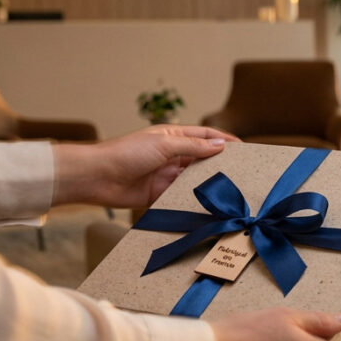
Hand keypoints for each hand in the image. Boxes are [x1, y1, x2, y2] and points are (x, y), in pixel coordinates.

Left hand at [53, 125, 238, 206]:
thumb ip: (194, 147)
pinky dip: (193, 199)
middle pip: (202, 159)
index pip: (205, 137)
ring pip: (194, 179)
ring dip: (208, 183)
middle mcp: (171, 155)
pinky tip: (208, 203)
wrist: (96, 177)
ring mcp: (166, 176)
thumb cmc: (125, 153)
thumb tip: (221, 146)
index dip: (224, 141)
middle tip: (243, 172)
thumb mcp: (164, 144)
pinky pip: (181, 196)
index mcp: (172, 137)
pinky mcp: (160, 195)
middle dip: (220, 164)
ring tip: (230, 189)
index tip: (244, 149)